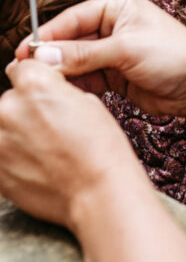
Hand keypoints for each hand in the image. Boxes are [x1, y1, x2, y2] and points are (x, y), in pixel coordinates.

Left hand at [0, 59, 138, 229]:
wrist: (98, 193)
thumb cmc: (100, 148)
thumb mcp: (87, 101)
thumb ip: (56, 92)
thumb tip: (43, 91)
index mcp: (35, 84)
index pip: (24, 68)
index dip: (38, 78)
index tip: (45, 91)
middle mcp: (10, 108)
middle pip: (11, 98)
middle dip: (27, 108)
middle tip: (51, 125)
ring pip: (4, 126)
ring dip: (18, 132)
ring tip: (45, 147)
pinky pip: (1, 152)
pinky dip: (14, 156)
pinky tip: (38, 162)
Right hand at [16, 0, 185, 117]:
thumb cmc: (174, 56)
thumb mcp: (125, 50)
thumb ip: (83, 54)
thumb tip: (45, 56)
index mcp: (117, 6)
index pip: (72, 18)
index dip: (47, 36)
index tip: (25, 52)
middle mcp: (113, 25)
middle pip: (71, 40)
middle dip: (53, 58)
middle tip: (28, 73)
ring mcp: (114, 51)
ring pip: (77, 62)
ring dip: (64, 74)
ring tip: (45, 87)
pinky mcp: (116, 74)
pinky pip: (88, 78)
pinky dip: (77, 86)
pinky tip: (67, 95)